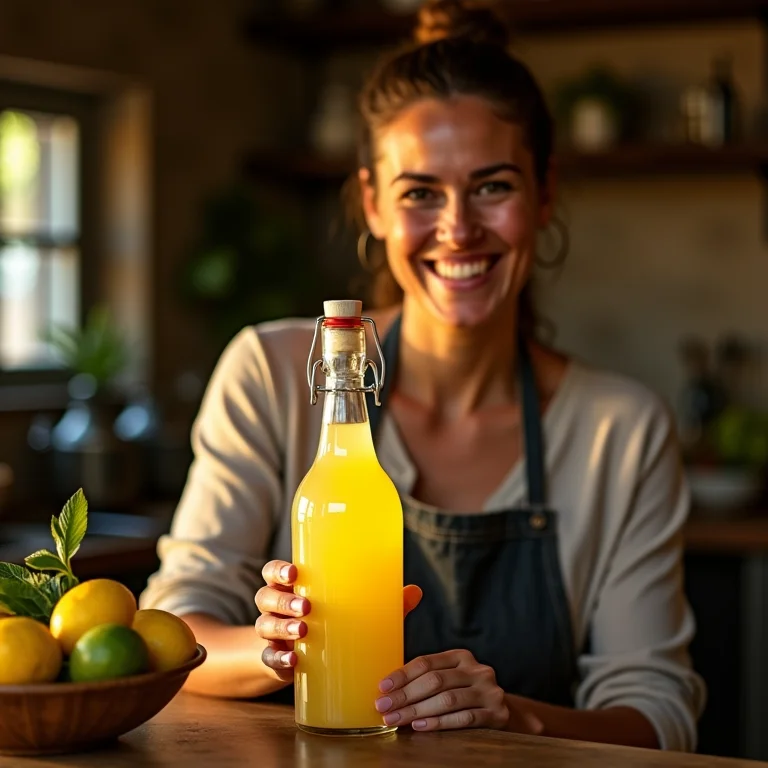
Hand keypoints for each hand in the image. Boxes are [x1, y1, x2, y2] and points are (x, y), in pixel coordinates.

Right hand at [255, 559, 421, 681]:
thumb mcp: (348, 607)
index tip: (295, 572)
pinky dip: (279, 658)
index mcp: (290, 587)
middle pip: (267, 596)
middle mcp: (275, 607)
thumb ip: (380, 600)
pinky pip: (269, 658)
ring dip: (283, 627)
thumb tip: (415, 592)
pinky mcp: (275, 659)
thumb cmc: (327, 620)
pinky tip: (293, 660)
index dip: (279, 571)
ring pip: (266, 625)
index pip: (274, 571)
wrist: (295, 656)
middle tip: (307, 607)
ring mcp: (272, 633)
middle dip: (284, 601)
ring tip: (304, 631)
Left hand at [375, 649, 511, 731]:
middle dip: (405, 695)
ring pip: (447, 700)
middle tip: (385, 708)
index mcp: (460, 656)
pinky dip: (439, 723)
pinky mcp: (496, 713)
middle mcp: (476, 670)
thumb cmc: (466, 693)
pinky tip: (420, 726)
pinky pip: (463, 718)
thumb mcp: (450, 678)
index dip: (402, 675)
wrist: (504, 711)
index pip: (426, 662)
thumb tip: (389, 690)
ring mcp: (488, 691)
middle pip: (434, 681)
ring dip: (417, 711)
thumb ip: (427, 678)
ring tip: (397, 719)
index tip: (383, 688)